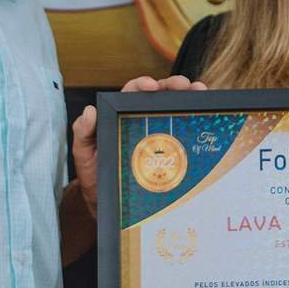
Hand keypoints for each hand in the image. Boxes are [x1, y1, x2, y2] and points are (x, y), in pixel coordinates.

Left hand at [71, 75, 207, 215]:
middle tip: (185, 85)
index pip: (132, 93)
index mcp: (119, 115)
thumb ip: (83, 133)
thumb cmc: (95, 175)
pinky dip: (194, 120)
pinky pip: (181, 131)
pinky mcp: (168, 149)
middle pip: (158, 95)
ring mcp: (156, 134)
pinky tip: (205, 115)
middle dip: (172, 85)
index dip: (142, 85)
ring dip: (188, 97)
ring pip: (173, 109)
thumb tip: (90, 111)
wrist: (109, 202)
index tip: (151, 86)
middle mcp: (139, 120)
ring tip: (200, 92)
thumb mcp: (84, 154)